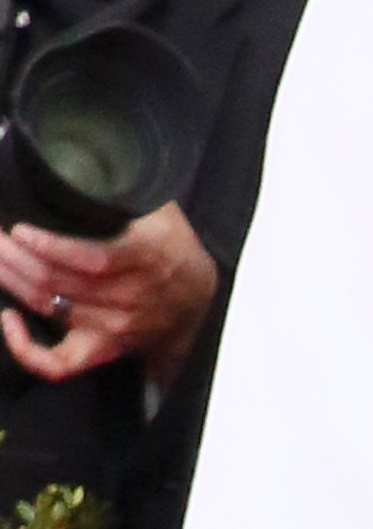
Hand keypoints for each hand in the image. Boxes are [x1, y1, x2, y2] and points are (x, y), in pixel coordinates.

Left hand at [0, 196, 216, 384]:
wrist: (197, 297)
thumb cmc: (170, 246)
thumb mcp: (161, 208)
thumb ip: (127, 188)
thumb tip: (83, 164)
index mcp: (146, 260)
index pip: (92, 261)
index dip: (50, 248)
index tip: (21, 228)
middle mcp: (129, 300)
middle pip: (58, 282)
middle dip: (15, 256)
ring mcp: (113, 328)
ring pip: (49, 307)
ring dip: (12, 279)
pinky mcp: (102, 349)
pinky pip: (60, 364)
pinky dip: (27, 349)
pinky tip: (9, 318)